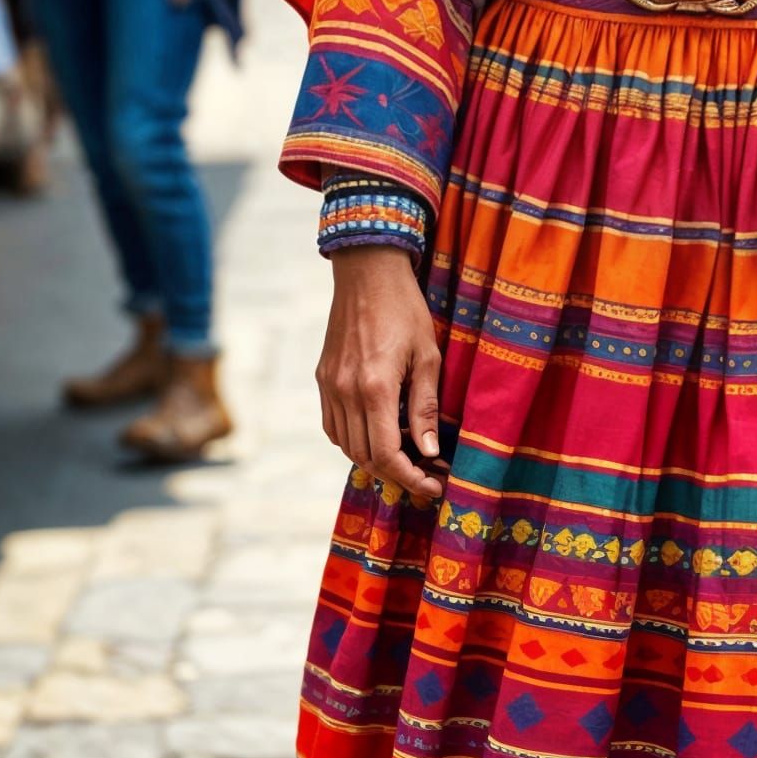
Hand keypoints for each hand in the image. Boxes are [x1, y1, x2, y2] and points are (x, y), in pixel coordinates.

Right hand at [317, 245, 445, 498]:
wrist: (367, 271)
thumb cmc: (404, 309)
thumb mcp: (428, 355)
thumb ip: (425, 406)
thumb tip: (429, 451)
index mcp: (375, 388)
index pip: (387, 455)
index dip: (410, 479)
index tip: (433, 486)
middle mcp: (346, 392)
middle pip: (365, 457)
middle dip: (397, 475)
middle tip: (426, 475)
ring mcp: (330, 386)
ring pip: (346, 445)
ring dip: (375, 459)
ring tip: (407, 457)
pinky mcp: (323, 378)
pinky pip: (333, 426)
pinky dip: (353, 440)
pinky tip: (378, 434)